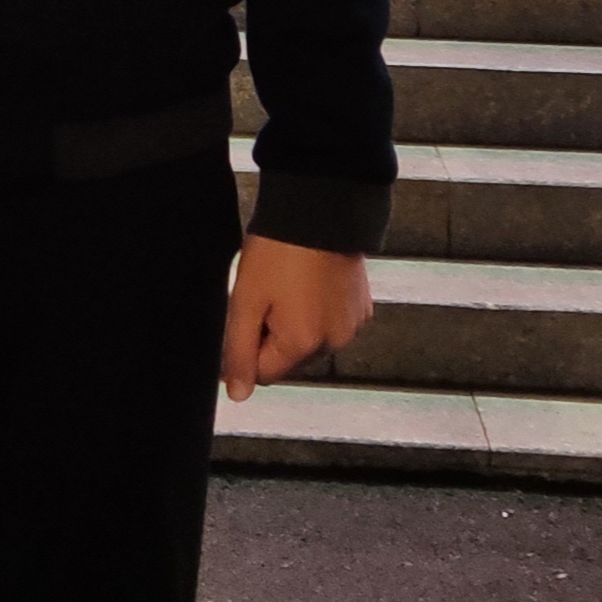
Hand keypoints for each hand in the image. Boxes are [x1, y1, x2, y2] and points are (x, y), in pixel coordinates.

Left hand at [222, 237, 371, 401]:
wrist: (320, 206)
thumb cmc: (279, 249)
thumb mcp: (246, 299)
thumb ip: (239, 351)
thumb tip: (238, 394)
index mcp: (303, 344)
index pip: (264, 372)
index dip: (248, 344)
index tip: (246, 312)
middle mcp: (334, 342)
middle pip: (289, 357)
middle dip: (273, 332)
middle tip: (267, 291)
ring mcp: (352, 324)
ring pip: (310, 339)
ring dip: (296, 321)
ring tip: (289, 281)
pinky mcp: (363, 306)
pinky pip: (331, 320)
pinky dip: (317, 308)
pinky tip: (309, 278)